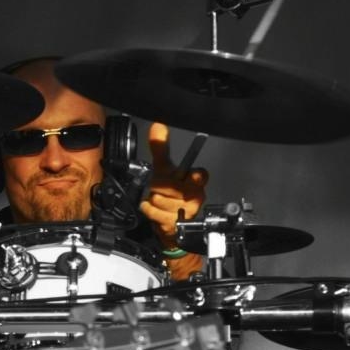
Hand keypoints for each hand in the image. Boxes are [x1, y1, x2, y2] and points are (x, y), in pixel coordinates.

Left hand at [139, 123, 207, 279]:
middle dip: (158, 186)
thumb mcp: (163, 169)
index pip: (201, 175)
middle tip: (161, 190)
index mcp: (195, 182)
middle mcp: (194, 196)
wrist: (168, 224)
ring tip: (159, 201)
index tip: (194, 175)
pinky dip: (148, 209)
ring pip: (160, 199)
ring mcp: (186, 212)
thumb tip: (158, 125)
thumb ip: (160, 148)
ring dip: (153, 199)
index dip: (197, 175)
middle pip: (168, 185)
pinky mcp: (175, 224)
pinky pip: (154, 212)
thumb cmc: (168, 195)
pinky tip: (154, 210)